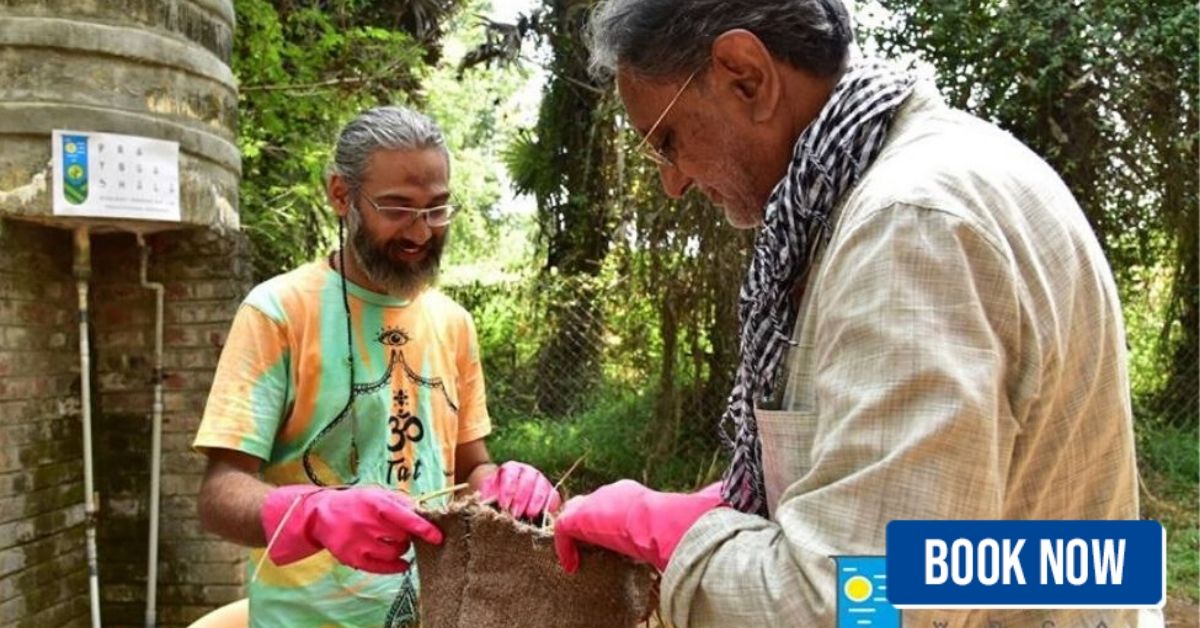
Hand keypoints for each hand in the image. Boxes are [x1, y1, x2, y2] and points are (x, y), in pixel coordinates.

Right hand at [261, 485, 442, 573]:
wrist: (322, 514)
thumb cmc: (357, 502)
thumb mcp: (377, 493)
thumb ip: (401, 502)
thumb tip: (424, 511)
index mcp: (376, 503)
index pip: (405, 517)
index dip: (424, 528)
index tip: (438, 537)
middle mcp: (366, 523)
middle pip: (402, 537)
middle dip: (407, 536)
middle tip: (401, 531)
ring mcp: (358, 542)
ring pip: (394, 553)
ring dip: (401, 550)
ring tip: (394, 542)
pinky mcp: (352, 558)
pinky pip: (381, 568)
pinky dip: (395, 567)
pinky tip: (401, 563)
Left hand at [477, 461, 561, 518]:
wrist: (510, 497)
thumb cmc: (497, 497)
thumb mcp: (489, 493)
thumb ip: (487, 496)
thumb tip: (483, 503)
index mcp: (511, 468)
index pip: (510, 473)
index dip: (507, 489)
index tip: (503, 505)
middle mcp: (528, 471)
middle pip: (527, 480)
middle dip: (521, 497)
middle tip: (514, 513)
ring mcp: (541, 480)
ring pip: (542, 486)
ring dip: (535, 501)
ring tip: (529, 515)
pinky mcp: (551, 492)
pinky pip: (553, 496)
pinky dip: (550, 505)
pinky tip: (544, 515)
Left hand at [553, 480, 724, 572]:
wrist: (662, 523)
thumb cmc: (676, 520)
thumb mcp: (690, 513)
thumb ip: (700, 505)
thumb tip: (721, 497)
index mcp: (631, 492)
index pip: (612, 501)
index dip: (608, 519)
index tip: (612, 541)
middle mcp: (611, 492)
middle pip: (589, 505)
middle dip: (587, 525)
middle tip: (590, 551)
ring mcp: (594, 503)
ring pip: (574, 515)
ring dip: (573, 536)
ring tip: (577, 559)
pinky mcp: (580, 518)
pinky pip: (563, 530)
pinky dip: (564, 548)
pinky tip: (571, 566)